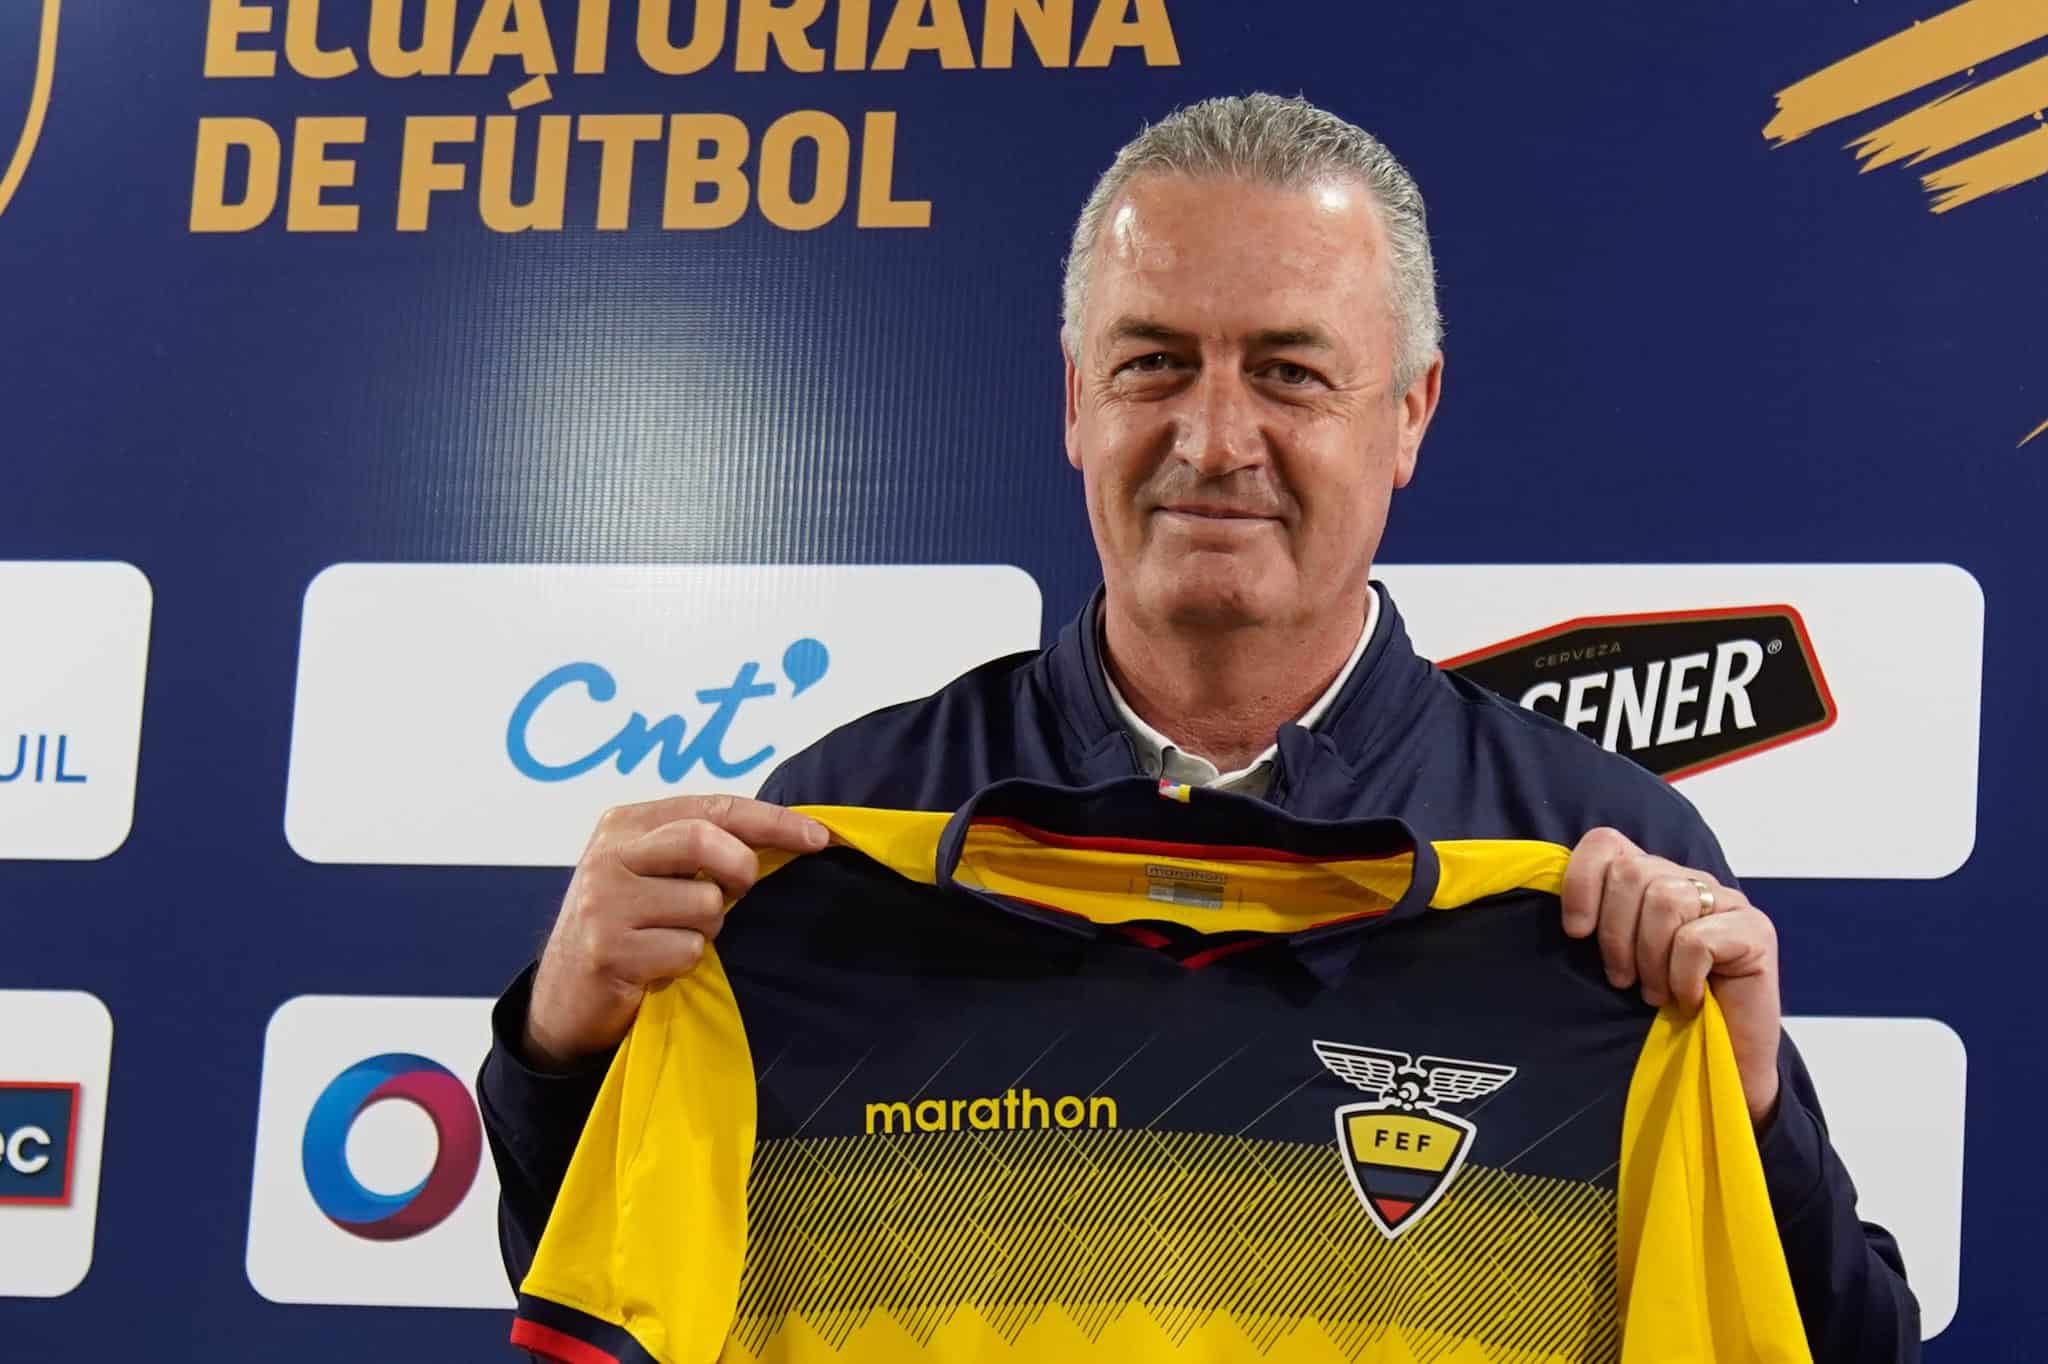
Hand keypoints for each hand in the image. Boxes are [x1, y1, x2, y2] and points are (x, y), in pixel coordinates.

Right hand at [523, 794, 829, 1069]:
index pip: (714, 807)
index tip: (818, 837)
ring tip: (673, 938)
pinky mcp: (607, 950)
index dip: (773, 821)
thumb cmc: (625, 929)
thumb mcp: (650, 872)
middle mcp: (609, 854)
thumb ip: (700, 846)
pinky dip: (686, 963)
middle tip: (736, 895)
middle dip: (740, 871)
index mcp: (625, 824)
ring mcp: (603, 901)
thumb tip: (789, 833)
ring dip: (706, 930)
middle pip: (706, 840)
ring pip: (704, 904)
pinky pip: (687, 950)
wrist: (563, 1000)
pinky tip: (657, 967)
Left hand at [1560, 827, 1782, 1124]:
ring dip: (1650, 959)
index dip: (1581, 881)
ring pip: (1664, 900)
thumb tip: (1551, 908)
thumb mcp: (1612, 963)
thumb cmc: (1658, 1017)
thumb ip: (1591, 926)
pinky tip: (1688, 999)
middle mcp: (1689, 881)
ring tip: (1655, 993)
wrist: (1719, 1066)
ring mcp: (1727, 902)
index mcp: (1650, 879)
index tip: (1576, 933)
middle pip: (1631, 872)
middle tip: (1622, 979)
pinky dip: (1682, 977)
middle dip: (1615, 935)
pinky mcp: (1756, 931)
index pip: (1607, 843)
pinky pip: (1697, 940)